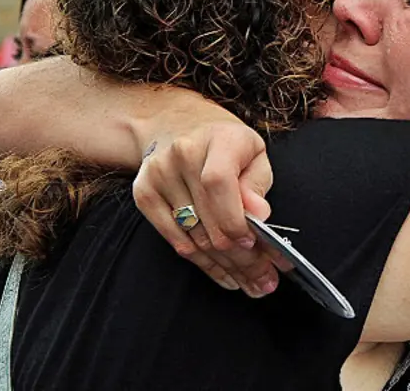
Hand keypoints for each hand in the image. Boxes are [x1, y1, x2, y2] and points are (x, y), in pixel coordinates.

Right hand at [133, 121, 283, 296]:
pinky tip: (225, 276)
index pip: (219, 184)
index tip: (255, 245)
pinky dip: (202, 262)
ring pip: (194, 237)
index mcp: (217, 139)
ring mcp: (158, 175)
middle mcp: (182, 155)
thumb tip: (258, 215)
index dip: (235, 220)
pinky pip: (175, 240)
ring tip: (251, 285)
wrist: (175, 123)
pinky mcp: (143, 193)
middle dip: (242, 258)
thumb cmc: (225, 143)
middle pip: (209, 220)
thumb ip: (257, 184)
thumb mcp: (253, 152)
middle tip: (265, 282)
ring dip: (225, 267)